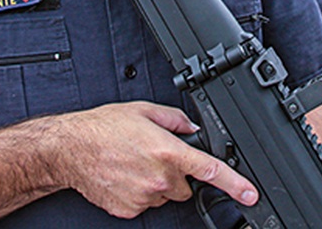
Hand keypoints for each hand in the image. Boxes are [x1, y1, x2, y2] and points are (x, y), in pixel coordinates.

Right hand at [52, 102, 257, 218]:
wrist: (70, 148)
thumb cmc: (103, 127)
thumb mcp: (144, 111)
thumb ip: (175, 119)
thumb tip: (191, 128)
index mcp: (168, 151)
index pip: (210, 171)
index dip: (235, 184)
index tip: (250, 194)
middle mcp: (159, 177)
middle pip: (186, 185)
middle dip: (178, 173)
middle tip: (156, 156)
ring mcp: (144, 197)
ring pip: (166, 195)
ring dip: (158, 183)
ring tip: (135, 163)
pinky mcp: (130, 210)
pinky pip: (146, 203)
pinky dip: (140, 192)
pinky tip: (126, 176)